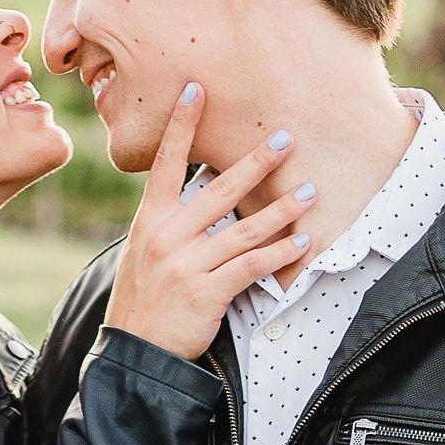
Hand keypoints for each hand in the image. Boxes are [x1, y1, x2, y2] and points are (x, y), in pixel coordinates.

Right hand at [101, 83, 316, 360]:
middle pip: (219, 189)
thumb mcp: (143, 255)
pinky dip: (279, 254)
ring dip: (282, 210)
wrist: (134, 354)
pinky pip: (251, 267)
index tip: (198, 90)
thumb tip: (199, 193)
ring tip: (310, 191)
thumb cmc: (142, 302)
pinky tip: (302, 243)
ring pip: (244, 229)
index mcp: (149, 221)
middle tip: (285, 139)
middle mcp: (166, 236)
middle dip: (256, 162)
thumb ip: (170, 224)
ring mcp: (187, 265)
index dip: (182, 125)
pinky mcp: (206, 293)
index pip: (166, 163)